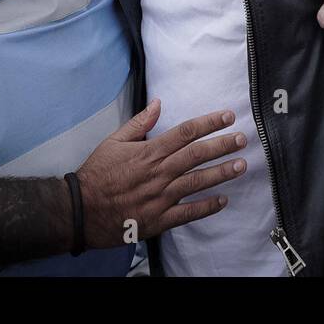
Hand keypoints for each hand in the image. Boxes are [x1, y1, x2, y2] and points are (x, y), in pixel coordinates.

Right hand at [75, 99, 245, 247]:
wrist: (81, 210)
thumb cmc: (97, 174)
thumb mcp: (114, 141)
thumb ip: (139, 123)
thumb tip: (158, 104)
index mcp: (149, 152)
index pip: (186, 132)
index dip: (209, 123)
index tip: (227, 117)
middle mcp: (159, 173)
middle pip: (197, 155)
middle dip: (222, 145)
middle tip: (242, 139)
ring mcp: (161, 197)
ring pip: (198, 182)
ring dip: (222, 173)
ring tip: (241, 165)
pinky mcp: (159, 219)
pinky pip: (188, 213)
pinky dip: (207, 207)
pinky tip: (223, 200)